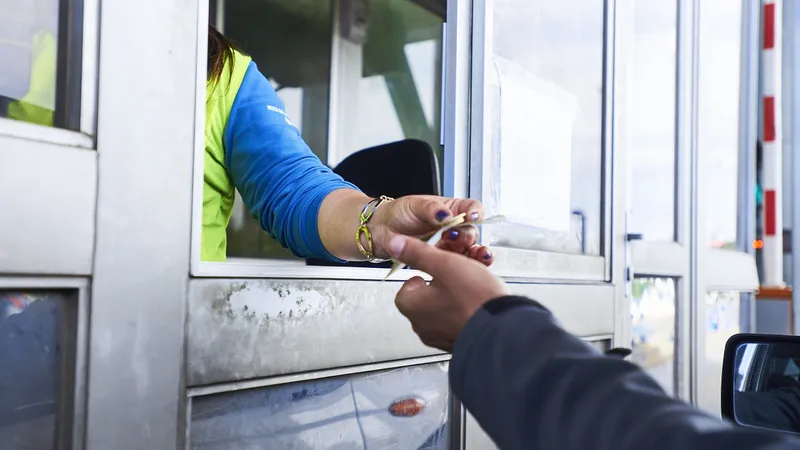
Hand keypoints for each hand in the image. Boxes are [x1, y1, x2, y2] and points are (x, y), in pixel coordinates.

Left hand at [371, 195, 494, 264]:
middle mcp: (453, 227)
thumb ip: (431, 209)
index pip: (471, 209)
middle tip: (452, 236)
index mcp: (451, 209)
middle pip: (471, 231)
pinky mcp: (441, 260)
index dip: (475, 212)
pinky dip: (459, 266)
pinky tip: (458, 266)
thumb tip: (445, 214)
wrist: (381, 231)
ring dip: (468, 253)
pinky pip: (454, 264)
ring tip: (458, 252)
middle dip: (466, 235)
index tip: (471, 217)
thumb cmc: (398, 213)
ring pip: (467, 250)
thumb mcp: (414, 205)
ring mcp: (448, 245)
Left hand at [387, 234, 509, 351]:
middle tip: (455, 274)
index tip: (433, 268)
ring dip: (453, 296)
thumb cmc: (473, 297)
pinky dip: (464, 310)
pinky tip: (478, 301)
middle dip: (439, 284)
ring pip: (441, 309)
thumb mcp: (444, 264)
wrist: (502, 329)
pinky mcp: (459, 342)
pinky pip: (456, 322)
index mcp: (413, 307)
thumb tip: (395, 244)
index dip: (420, 275)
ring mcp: (440, 337)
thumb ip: (418, 253)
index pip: (405, 289)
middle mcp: (422, 326)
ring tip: (470, 286)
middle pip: (425, 298)